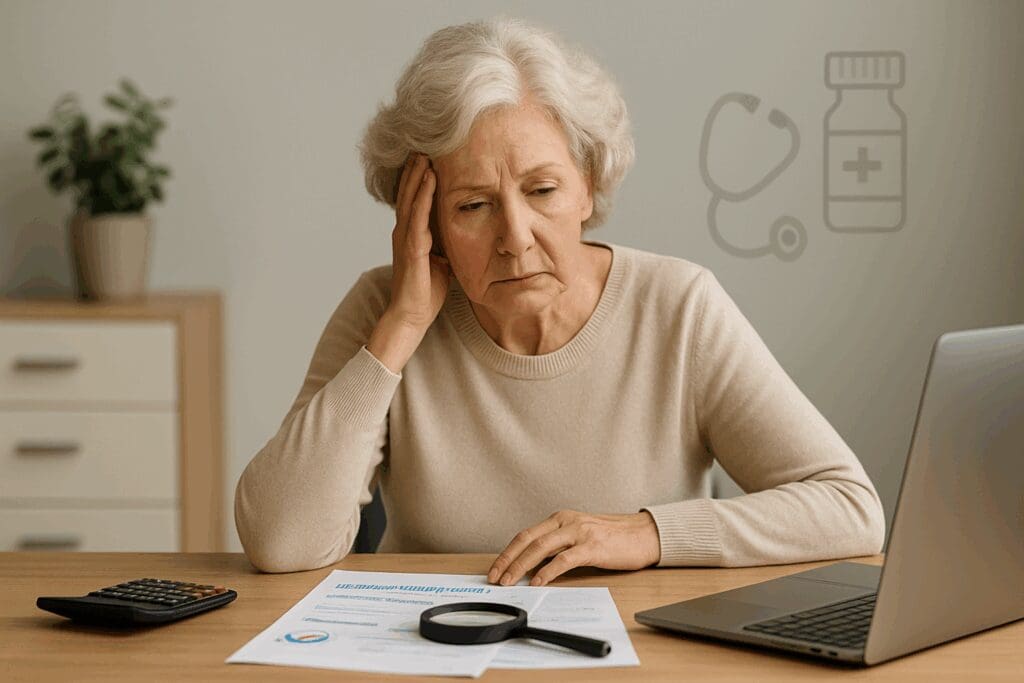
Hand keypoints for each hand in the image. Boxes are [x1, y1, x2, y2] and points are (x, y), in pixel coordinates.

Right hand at [386, 152, 449, 331]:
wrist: (412, 315)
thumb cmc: (427, 291)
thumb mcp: (441, 261)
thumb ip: (447, 244)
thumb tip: (465, 233)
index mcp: (412, 235)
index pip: (415, 200)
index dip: (419, 179)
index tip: (429, 157)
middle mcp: (405, 232)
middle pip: (409, 193)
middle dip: (416, 169)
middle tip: (423, 144)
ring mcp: (406, 238)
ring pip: (411, 199)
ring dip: (417, 175)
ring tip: (424, 152)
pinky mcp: (412, 248)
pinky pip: (417, 216)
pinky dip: (423, 195)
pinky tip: (429, 178)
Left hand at [487, 510, 661, 586]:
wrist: (645, 534)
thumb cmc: (613, 537)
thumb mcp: (580, 535)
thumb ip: (558, 545)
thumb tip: (532, 565)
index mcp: (561, 518)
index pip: (526, 534)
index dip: (507, 552)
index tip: (494, 569)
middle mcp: (567, 521)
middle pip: (528, 540)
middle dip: (508, 560)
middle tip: (495, 577)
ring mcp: (580, 532)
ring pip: (541, 548)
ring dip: (521, 566)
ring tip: (510, 581)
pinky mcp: (593, 547)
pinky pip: (564, 560)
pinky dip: (547, 572)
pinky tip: (538, 582)